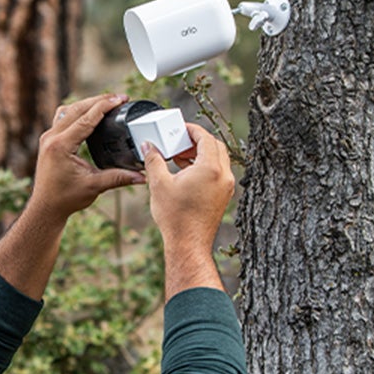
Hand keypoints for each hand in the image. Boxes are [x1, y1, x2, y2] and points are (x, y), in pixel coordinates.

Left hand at [28, 94, 145, 224]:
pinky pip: (63, 117)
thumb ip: (118, 178)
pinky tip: (89, 114)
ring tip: (106, 102)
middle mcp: (51, 137)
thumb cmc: (64, 199)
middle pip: (77, 108)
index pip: (86, 118)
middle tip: (119, 98)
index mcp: (61, 146)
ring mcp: (48, 137)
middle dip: (99, 100)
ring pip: (68, 110)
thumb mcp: (94, 187)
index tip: (121, 98)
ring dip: (87, 104)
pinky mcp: (49, 140)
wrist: (46, 207)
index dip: (105, 106)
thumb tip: (141, 176)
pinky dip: (77, 112)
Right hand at [141, 124, 234, 296]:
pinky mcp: (224, 196)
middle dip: (197, 141)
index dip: (192, 130)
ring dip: (201, 154)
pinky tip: (187, 174)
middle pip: (216, 146)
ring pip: (219, 159)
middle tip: (179, 142)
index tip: (181, 129)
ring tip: (180, 158)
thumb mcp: (159, 184)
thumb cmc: (176, 217)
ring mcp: (226, 187)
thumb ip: (153, 160)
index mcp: (210, 168)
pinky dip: (206, 167)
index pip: (206, 137)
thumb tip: (147, 146)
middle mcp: (223, 175)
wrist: (188, 243)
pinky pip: (219, 172)